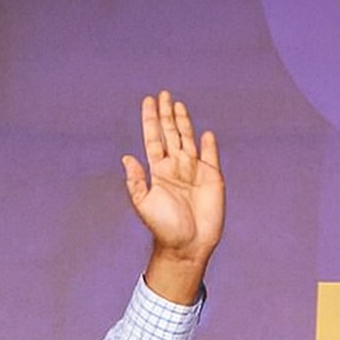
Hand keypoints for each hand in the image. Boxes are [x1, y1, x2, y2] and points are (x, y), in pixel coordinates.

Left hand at [123, 91, 223, 304]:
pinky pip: (211, 156)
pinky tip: (206, 132)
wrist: (188, 245)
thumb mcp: (143, 204)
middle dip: (166, 114)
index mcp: (158, 170)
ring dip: (184, 122)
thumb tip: (126, 157)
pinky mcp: (212, 178)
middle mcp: (176, 166)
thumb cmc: (164, 227)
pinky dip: (209, 144)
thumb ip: (136, 181)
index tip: (148, 100)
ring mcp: (194, 171)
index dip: (150, 119)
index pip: (153, 138)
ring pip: (189, 140)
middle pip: (171, 133)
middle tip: (164, 94)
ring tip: (179, 105)